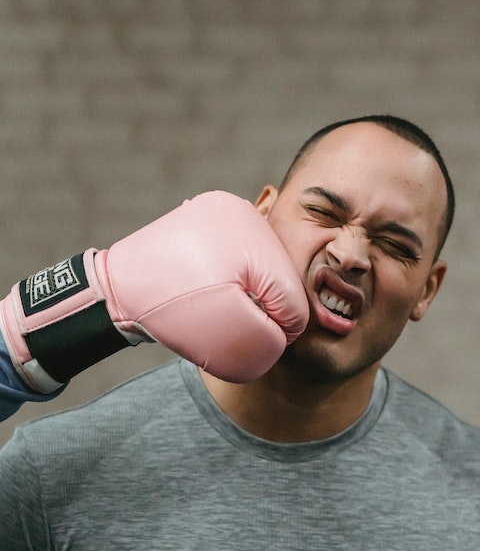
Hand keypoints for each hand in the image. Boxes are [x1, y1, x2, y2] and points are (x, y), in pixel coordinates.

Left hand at [0, 192, 308, 391]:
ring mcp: (227, 212)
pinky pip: (242, 259)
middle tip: (225, 322)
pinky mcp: (211, 220)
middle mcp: (244, 212)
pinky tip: (211, 290)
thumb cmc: (170, 311)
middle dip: (263, 310)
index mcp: (254, 234)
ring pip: (264, 271)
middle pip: (282, 282)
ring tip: (216, 305)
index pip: (295, 302)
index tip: (244, 338)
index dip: (277, 333)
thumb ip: (271, 338)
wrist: (114, 288)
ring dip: (251, 297)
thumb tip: (286, 336)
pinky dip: (235, 282)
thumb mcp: (227, 332)